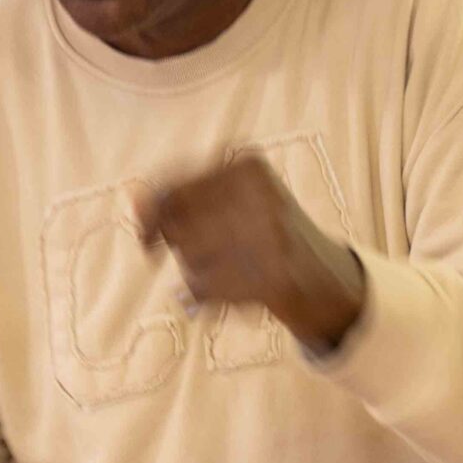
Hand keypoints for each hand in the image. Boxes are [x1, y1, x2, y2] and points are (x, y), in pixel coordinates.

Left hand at [131, 153, 365, 352]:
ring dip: (199, 273)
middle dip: (182, 248)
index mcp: (248, 165)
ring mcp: (271, 236)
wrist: (328, 280)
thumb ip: (176, 199)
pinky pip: (206, 290)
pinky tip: (238, 292)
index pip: (172, 188)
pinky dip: (210, 297)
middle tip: (214, 254)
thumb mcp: (229, 201)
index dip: (151, 217)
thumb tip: (134, 202)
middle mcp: (261, 194)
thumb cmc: (266, 235)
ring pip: (188, 260)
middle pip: (178, 227)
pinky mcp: (274, 278)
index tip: (147, 240)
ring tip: (233, 269)